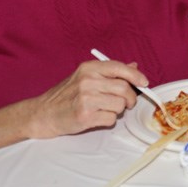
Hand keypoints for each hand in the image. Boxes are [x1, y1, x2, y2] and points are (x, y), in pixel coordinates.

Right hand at [30, 59, 145, 137]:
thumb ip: (110, 72)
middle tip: (126, 103)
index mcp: (89, 68)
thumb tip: (134, 66)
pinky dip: (108, 120)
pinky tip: (97, 117)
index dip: (135, 76)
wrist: (43, 113)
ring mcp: (85, 98)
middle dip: (129, 98)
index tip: (144, 83)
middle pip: (124, 89)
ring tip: (104, 109)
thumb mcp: (86, 77)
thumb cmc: (66, 95)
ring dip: (117, 110)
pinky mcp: (85, 115)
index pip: (119, 68)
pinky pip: (111, 119)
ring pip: (120, 105)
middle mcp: (87, 81)